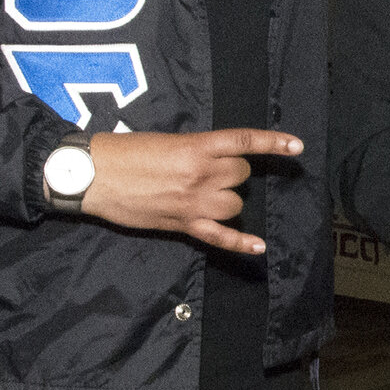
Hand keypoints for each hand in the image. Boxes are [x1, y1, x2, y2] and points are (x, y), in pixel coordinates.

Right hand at [82, 128, 303, 253]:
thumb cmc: (123, 152)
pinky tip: (260, 247)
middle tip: (207, 170)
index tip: (297, 146)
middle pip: (240, 174)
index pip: (243, 142)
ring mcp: (193, 202)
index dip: (273, 143)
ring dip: (229, 199)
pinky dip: (241, 244)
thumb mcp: (165, 141)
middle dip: (232, 172)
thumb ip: (194, 150)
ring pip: (235, 204)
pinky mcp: (182, 225)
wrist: (91, 175)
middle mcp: (201, 174)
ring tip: (205, 194)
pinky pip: (219, 237)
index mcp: (196, 147)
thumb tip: (214, 160)